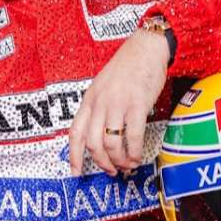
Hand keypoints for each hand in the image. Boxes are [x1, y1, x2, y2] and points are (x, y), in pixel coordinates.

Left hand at [68, 28, 170, 176]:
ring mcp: (118, 103)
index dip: (74, 156)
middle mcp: (100, 103)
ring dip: (119, 160)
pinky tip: (137, 156)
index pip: (75, 132)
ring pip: (111, 142)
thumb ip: (99, 107)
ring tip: (127, 165)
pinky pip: (133, 135)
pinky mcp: (137, 104)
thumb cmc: (127, 67)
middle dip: (102, 162)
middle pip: (93, 143)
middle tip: (111, 171)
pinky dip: (135, 151)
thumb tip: (99, 132)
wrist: (146, 48)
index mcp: (89, 99)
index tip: (76, 172)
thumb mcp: (103, 86)